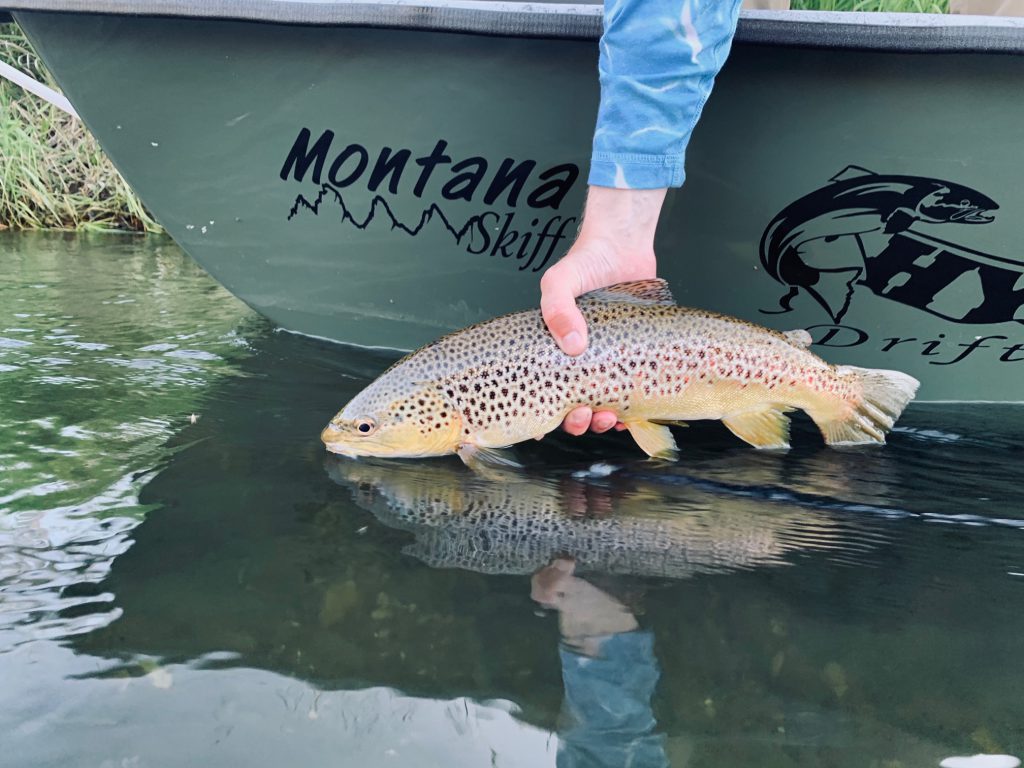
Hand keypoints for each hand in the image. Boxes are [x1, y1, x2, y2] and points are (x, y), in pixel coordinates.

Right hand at [540, 186, 665, 435]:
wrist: (625, 246)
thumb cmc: (586, 262)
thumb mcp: (559, 282)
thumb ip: (558, 309)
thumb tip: (573, 345)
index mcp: (555, 349)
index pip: (543, 390)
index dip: (542, 415)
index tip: (543, 426)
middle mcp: (580, 360)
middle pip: (573, 406)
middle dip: (577, 421)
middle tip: (583, 415)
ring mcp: (608, 361)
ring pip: (603, 406)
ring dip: (603, 420)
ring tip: (608, 417)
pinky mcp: (634, 358)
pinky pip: (631, 392)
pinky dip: (631, 409)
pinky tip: (631, 414)